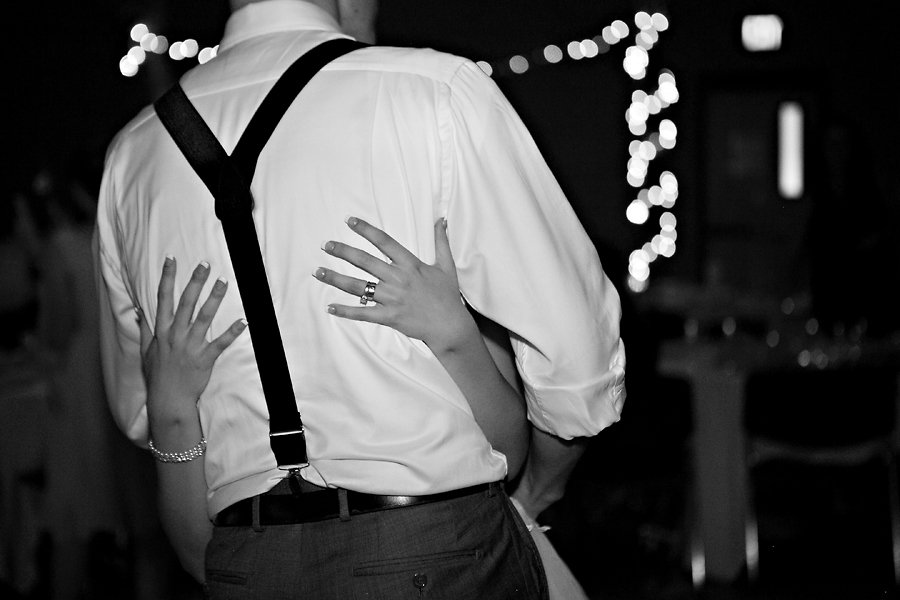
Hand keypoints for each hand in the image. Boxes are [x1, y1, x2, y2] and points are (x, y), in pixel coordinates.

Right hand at [138, 257, 246, 422]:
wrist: (168, 400)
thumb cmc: (157, 376)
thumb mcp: (146, 352)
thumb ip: (144, 331)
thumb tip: (139, 312)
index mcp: (162, 331)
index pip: (164, 298)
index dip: (167, 278)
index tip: (172, 259)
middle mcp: (175, 335)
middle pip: (186, 302)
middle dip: (195, 281)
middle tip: (205, 264)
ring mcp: (190, 346)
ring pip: (204, 317)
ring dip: (214, 298)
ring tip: (224, 282)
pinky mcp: (205, 358)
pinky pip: (220, 342)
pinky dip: (232, 332)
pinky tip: (243, 321)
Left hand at [314, 217, 477, 353]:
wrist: (450, 325)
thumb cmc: (448, 296)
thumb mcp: (447, 266)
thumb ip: (441, 242)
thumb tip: (440, 220)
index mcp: (410, 265)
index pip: (384, 242)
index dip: (366, 230)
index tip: (350, 221)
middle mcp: (398, 279)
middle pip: (365, 262)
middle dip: (343, 252)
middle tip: (326, 245)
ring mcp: (392, 298)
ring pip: (358, 287)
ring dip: (336, 279)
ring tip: (318, 272)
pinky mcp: (389, 316)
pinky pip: (363, 313)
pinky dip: (346, 311)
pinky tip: (331, 306)